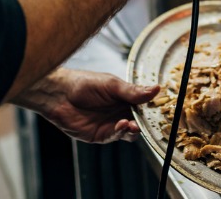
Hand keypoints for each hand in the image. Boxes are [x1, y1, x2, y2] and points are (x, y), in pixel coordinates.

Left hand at [10, 68, 159, 143]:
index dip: (152, 109)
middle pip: (139, 122)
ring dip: (134, 129)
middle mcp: (120, 112)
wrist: (60, 94)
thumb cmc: (84, 84)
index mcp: (124, 97)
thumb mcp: (112, 84)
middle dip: (145, 123)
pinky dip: (121, 132)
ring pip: (130, 132)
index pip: (143, 106)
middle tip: (149, 121)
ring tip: (132, 123)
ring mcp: (111, 124)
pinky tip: (121, 124)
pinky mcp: (100, 135)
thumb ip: (132, 91)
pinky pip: (115, 137)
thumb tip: (156, 89)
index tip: (161, 109)